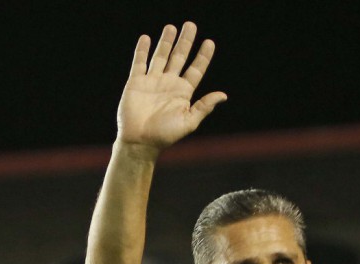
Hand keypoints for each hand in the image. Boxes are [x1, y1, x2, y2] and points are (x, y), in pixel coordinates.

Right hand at [117, 22, 226, 152]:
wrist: (140, 142)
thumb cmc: (165, 136)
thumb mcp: (189, 122)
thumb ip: (204, 107)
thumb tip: (223, 95)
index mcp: (183, 93)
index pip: (195, 70)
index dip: (203, 56)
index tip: (209, 42)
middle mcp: (168, 84)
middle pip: (179, 57)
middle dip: (185, 41)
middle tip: (190, 25)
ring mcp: (152, 82)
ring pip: (161, 56)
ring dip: (166, 41)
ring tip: (171, 27)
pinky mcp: (136, 83)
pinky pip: (140, 63)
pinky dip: (142, 50)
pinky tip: (146, 38)